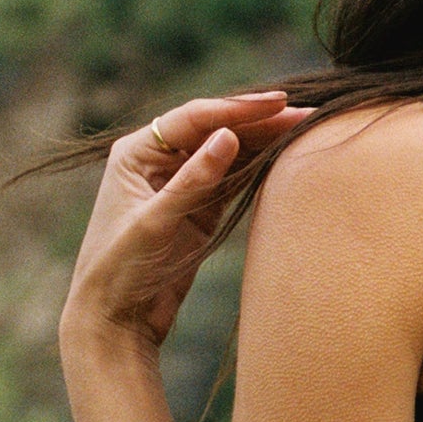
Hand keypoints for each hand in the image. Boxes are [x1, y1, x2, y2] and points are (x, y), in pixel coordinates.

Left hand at [60, 93, 310, 352]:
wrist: (116, 318)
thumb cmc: (120, 268)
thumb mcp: (155, 221)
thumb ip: (194, 180)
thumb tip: (229, 135)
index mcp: (137, 152)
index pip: (196, 118)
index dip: (238, 108)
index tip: (279, 103)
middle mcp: (159, 161)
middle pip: (217, 130)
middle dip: (260, 122)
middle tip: (307, 115)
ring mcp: (183, 184)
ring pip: (231, 153)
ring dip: (265, 142)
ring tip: (306, 131)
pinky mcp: (201, 210)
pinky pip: (235, 180)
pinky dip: (260, 169)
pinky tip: (287, 158)